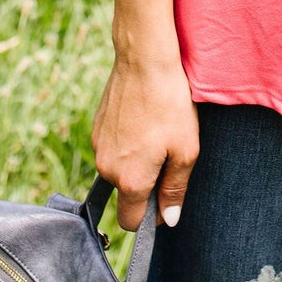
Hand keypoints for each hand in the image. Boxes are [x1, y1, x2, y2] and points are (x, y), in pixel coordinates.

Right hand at [91, 50, 198, 230]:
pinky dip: (126, 143)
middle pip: (126, 193)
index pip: (130, 222)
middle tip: (167, 154)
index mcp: (130, 180)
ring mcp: (98, 147)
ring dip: (135, 162)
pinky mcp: (96, 128)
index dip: (150, 217)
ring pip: (119, 169)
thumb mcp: (185, 149)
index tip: (164, 198)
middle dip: (145, 184)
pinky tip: (143, 119)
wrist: (143, 60)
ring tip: (156, 131)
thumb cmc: (169, 104)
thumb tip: (169, 220)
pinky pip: (112, 148)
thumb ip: (175, 189)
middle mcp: (107, 168)